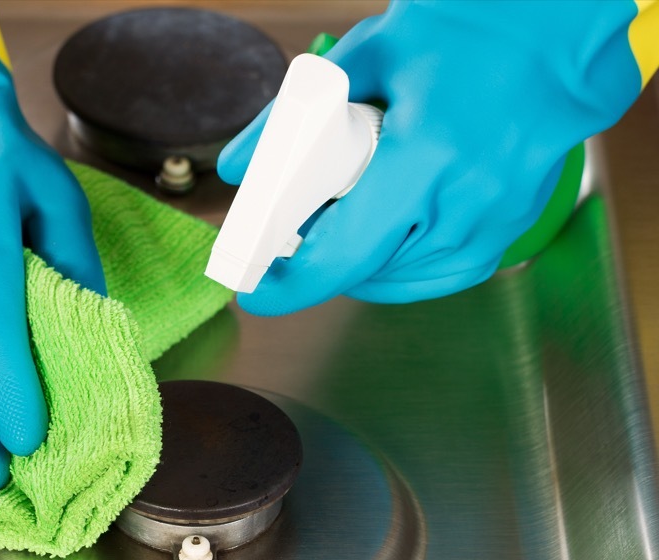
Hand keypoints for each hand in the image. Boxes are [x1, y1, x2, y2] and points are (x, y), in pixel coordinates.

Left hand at [218, 1, 640, 314]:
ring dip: (361, 260)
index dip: (292, 285)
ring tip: (345, 214)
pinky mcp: (515, 223)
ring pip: (403, 277)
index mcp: (426, 155)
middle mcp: (467, 198)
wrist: (559, 24)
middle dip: (318, 262)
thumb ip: (292, 117)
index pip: (342, 253)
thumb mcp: (367, 56)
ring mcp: (497, 217)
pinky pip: (446, 271)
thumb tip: (239, 168)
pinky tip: (385, 241)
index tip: (256, 293)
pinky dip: (406, 266)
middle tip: (291, 234)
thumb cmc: (467, 26)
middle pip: (366, 268)